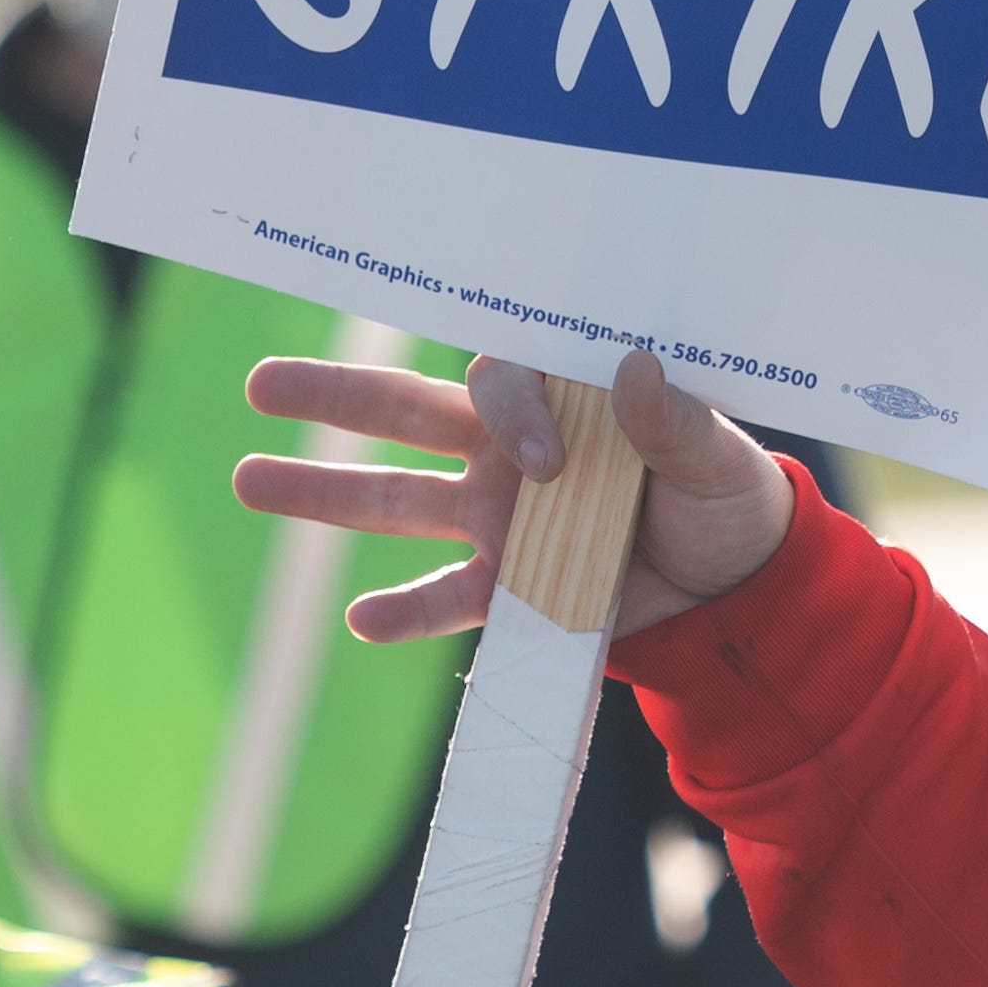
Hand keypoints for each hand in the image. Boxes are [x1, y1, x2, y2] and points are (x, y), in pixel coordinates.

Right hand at [235, 349, 794, 643]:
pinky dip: (404, 610)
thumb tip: (632, 368)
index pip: (495, 383)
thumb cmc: (727, 501)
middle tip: (260, 383)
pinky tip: (360, 618)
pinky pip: (445, 596)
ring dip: (323, 494)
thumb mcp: (718, 458)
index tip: (547, 462)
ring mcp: (497, 518)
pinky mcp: (510, 586)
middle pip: (405, 414)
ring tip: (249, 480)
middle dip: (333, 397)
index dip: (507, 412)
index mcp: (557, 400)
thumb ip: (675, 421)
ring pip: (395, 499)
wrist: (739, 590)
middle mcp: (510, 452)